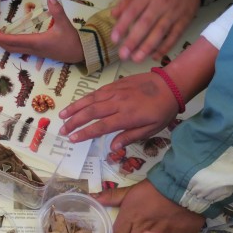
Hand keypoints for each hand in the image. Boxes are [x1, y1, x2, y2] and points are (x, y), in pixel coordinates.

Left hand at [0, 0, 82, 62]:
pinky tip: (13, 42)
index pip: (15, 41)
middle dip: (1, 42)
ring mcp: (36, 53)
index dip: (3, 38)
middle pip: (12, 48)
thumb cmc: (71, 40)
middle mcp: (34, 49)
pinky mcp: (39, 53)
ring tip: (0, 37)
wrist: (79, 53)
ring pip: (16, 51)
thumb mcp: (65, 24)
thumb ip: (58, 11)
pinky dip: (14, 47)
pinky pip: (22, 51)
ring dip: (7, 45)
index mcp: (37, 42)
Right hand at [59, 72, 177, 149]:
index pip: (100, 127)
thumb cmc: (162, 110)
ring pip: (90, 100)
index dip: (84, 134)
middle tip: (63, 130)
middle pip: (90, 113)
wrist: (171, 84)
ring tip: (61, 116)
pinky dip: (84, 98)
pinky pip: (96, 91)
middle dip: (74, 122)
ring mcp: (115, 91)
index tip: (72, 139)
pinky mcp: (115, 84)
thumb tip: (112, 147)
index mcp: (126, 116)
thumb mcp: (151, 129)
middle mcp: (117, 103)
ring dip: (74, 108)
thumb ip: (130, 137)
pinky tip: (77, 104)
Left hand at [111, 0, 199, 61]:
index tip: (114, 39)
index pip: (133, 11)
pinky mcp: (184, 21)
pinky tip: (154, 56)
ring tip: (136, 59)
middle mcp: (161, 4)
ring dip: (148, 47)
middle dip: (134, 41)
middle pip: (146, 23)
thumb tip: (113, 15)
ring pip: (160, 32)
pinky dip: (165, 48)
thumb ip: (127, 2)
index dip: (123, 25)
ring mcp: (174, 13)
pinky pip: (174, 36)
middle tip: (123, 55)